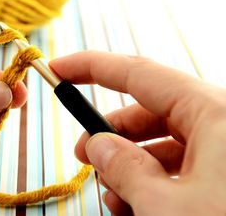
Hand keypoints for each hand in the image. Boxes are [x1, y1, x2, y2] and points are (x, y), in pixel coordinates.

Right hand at [50, 51, 225, 215]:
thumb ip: (124, 168)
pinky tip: (137, 205)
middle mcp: (224, 123)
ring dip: (131, 165)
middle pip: (149, 110)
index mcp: (215, 113)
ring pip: (164, 141)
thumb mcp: (166, 207)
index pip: (138, 73)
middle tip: (82, 154)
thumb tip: (96, 144)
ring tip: (113, 196)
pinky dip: (154, 181)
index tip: (60, 68)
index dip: (92, 67)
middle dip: (111, 131)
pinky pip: (182, 165)